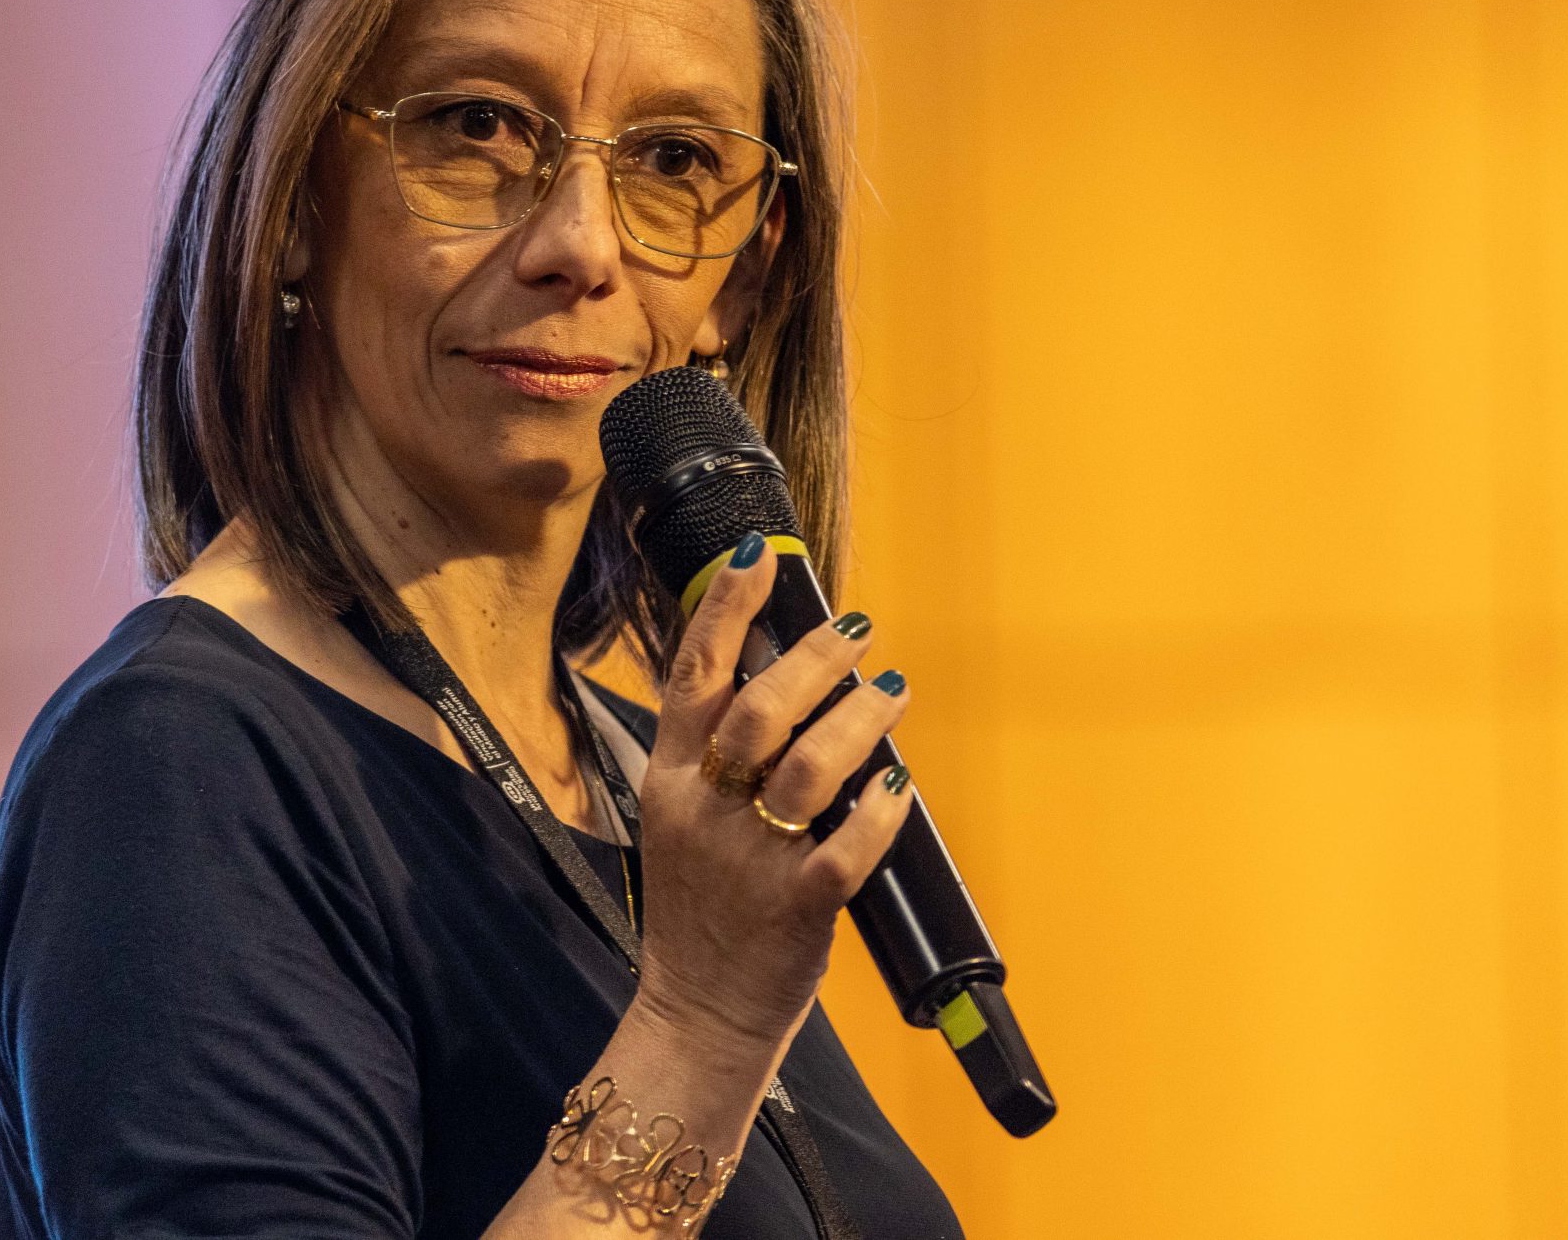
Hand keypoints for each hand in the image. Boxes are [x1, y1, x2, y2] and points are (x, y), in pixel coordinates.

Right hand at [633, 534, 915, 1050]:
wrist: (696, 1012)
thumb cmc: (699, 909)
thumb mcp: (679, 819)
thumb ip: (714, 753)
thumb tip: (782, 673)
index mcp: (670, 781)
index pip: (691, 675)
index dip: (725, 608)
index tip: (758, 556)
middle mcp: (703, 811)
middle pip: (757, 709)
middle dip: (813, 658)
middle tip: (857, 631)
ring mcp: (747, 861)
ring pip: (807, 769)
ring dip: (858, 721)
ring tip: (891, 692)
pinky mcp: (794, 910)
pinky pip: (842, 852)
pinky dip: (876, 814)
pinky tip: (898, 788)